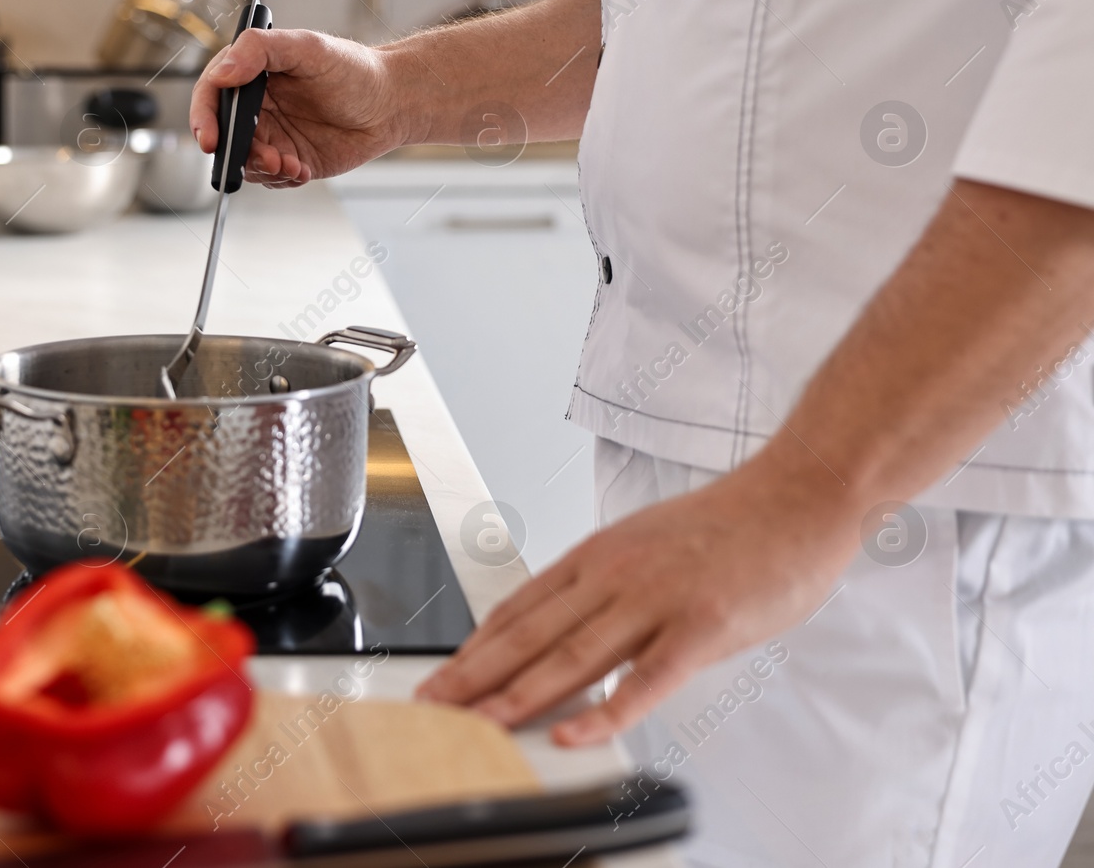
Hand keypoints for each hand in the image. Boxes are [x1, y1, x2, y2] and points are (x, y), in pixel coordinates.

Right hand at [187, 28, 407, 187]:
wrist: (392, 103)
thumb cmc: (354, 69)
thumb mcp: (308, 47)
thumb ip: (260, 50)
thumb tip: (223, 72)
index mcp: (252, 74)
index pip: (213, 94)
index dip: (204, 117)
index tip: (211, 139)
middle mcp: (257, 106)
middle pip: (225, 135)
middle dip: (238, 153)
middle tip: (268, 157)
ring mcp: (272, 135)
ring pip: (245, 161)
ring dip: (263, 169)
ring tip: (290, 164)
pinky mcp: (290, 160)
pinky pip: (271, 178)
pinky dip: (282, 179)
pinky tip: (302, 170)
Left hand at [416, 461, 860, 744]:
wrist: (795, 497)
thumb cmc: (728, 527)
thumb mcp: (644, 546)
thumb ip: (603, 588)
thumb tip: (564, 630)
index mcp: (597, 556)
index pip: (518, 608)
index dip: (474, 648)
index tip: (443, 677)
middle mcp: (614, 575)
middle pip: (530, 633)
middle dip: (474, 675)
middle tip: (434, 707)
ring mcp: (656, 600)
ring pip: (573, 656)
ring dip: (519, 696)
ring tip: (481, 725)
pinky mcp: (702, 625)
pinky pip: (647, 678)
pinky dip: (607, 710)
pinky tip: (575, 733)